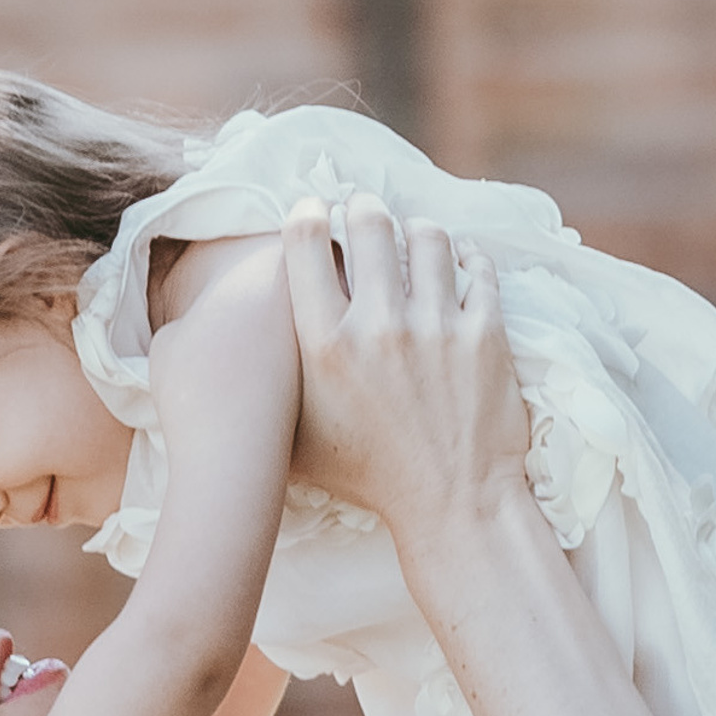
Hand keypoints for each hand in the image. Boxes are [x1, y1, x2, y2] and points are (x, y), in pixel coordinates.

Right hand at [281, 193, 530, 549]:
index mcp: (323, 346)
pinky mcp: (486, 335)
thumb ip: (271, 387)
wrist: (453, 507)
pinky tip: (459, 264)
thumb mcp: (295, 435)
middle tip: (363, 210)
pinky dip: (467, 259)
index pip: (306, 244)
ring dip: (416, 229)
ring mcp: (436, 327)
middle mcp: (377, 327)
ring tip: (413, 236)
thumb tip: (229, 357)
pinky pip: (477, 269)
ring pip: (427, 237)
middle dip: (362, 208)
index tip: (313, 210)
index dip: (307, 214)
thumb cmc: (367, 477)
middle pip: (368, 226)